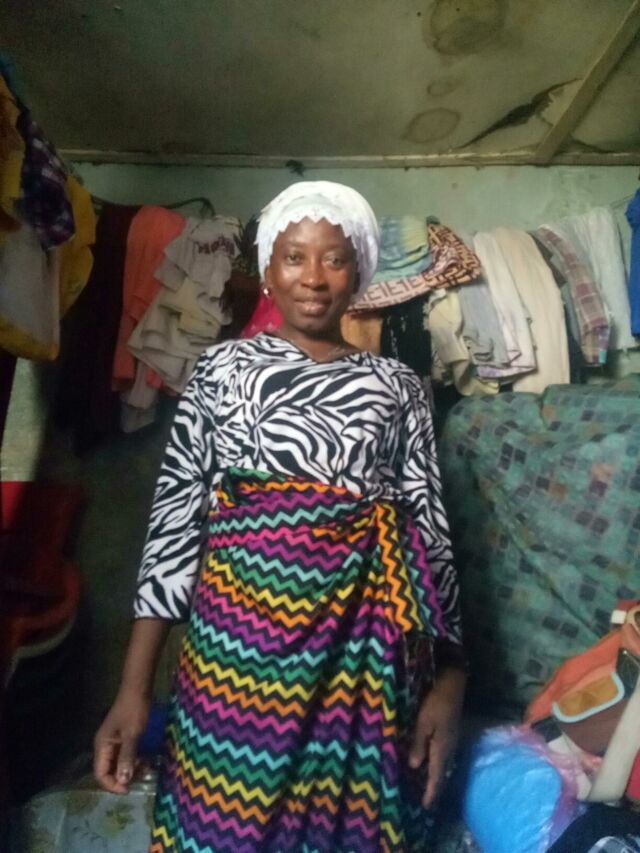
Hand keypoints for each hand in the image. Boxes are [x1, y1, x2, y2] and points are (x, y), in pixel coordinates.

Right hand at [94, 688, 150, 793]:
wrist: (139, 689)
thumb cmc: (134, 710)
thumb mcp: (132, 734)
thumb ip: (127, 757)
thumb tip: (123, 780)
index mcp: (102, 745)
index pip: (100, 774)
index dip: (113, 784)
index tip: (129, 789)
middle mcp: (105, 746)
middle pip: (109, 771)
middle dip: (123, 777)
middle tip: (141, 777)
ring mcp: (114, 742)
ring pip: (119, 764)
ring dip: (131, 769)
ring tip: (146, 768)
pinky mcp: (123, 738)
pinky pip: (126, 756)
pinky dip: (134, 761)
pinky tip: (145, 761)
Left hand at [408, 667, 465, 807]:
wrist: (453, 684)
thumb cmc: (436, 701)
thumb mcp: (423, 722)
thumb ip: (419, 743)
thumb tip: (415, 766)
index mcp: (442, 747)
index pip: (436, 774)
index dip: (431, 791)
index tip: (426, 806)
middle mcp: (449, 747)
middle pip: (442, 772)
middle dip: (435, 788)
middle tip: (428, 802)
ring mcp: (452, 740)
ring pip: (444, 764)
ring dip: (437, 777)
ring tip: (430, 788)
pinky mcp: (451, 732)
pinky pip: (444, 755)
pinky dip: (438, 765)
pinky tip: (433, 764)